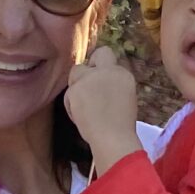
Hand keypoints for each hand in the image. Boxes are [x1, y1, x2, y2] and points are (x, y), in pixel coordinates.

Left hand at [64, 46, 142, 172]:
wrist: (113, 139)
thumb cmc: (121, 127)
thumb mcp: (125, 98)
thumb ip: (113, 85)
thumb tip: (100, 84)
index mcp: (123, 74)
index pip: (106, 54)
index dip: (100, 66)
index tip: (100, 81)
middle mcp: (107, 71)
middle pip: (93, 57)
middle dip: (89, 70)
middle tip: (89, 90)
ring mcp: (90, 78)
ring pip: (76, 72)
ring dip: (78, 86)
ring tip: (85, 106)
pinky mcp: (76, 89)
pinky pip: (69, 94)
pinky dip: (72, 105)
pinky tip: (81, 118)